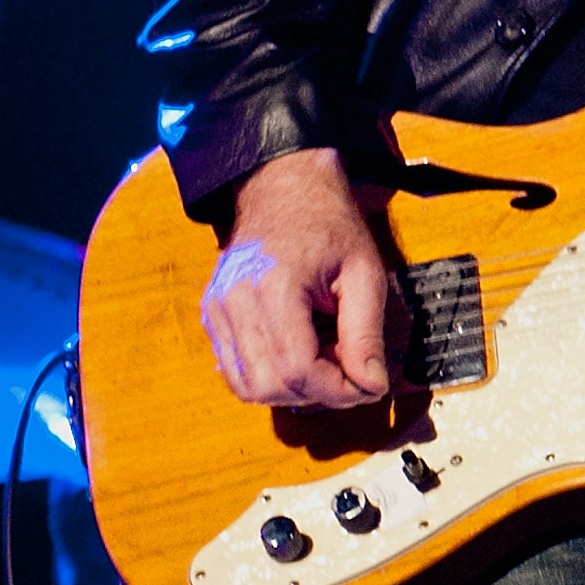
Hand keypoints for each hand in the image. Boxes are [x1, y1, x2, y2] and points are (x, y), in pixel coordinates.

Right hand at [200, 148, 391, 407]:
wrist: (284, 191)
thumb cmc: (328, 226)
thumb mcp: (364, 272)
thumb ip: (367, 333)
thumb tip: (372, 385)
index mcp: (273, 287)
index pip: (297, 369)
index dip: (338, 391)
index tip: (369, 387)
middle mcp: (234, 302)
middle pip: (270, 386)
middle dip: (318, 393)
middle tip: (351, 373)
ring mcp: (217, 310)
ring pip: (248, 387)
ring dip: (293, 391)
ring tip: (327, 360)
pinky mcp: (212, 316)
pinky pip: (235, 371)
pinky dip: (270, 377)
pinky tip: (302, 354)